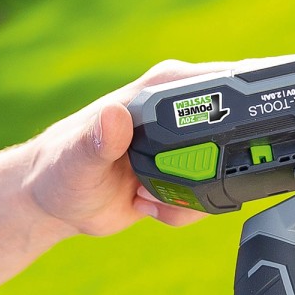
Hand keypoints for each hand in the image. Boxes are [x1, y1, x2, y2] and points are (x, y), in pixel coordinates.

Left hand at [21, 60, 231, 237]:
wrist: (59, 200)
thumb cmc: (61, 168)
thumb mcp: (78, 158)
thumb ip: (98, 139)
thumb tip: (114, 115)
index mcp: (162, 90)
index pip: (223, 84)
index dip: (236, 113)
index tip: (210, 152)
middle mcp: (181, 110)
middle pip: (234, 133)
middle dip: (207, 171)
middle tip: (153, 185)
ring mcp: (185, 142)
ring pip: (224, 171)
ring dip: (193, 197)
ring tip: (145, 197)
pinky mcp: (186, 169)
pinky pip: (209, 194)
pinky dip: (185, 210)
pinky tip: (147, 205)